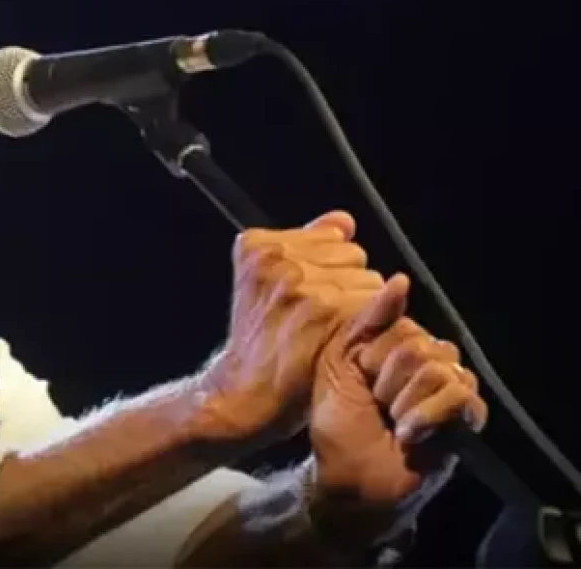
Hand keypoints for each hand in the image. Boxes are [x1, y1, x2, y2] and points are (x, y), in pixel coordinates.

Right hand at [197, 211, 385, 446]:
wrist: (243, 393)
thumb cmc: (260, 343)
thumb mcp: (265, 285)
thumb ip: (306, 246)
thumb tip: (344, 222)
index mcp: (255, 244)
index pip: (333, 234)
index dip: (328, 269)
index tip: (303, 299)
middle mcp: (275, 257)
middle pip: (354, 254)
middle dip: (345, 283)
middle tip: (315, 319)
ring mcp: (299, 281)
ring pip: (368, 279)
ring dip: (359, 306)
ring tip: (326, 332)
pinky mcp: (323, 308)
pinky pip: (373, 301)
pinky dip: (368, 324)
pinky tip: (342, 340)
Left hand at [308, 280, 487, 541]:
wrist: (347, 474)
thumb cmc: (338, 419)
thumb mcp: (340, 360)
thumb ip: (368, 320)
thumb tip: (401, 278)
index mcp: (399, 342)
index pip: (399, 324)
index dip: (371, 356)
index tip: (358, 379)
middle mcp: (430, 360)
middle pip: (417, 345)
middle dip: (386, 379)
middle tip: (376, 403)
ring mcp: (451, 387)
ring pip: (436, 369)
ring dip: (402, 401)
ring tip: (392, 420)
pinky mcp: (467, 418)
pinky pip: (458, 395)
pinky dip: (425, 416)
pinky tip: (409, 434)